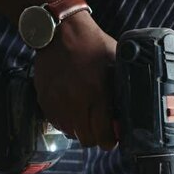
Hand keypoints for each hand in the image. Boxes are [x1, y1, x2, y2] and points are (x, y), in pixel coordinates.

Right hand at [34, 11, 116, 149]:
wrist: (61, 33)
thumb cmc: (93, 46)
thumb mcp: (116, 64)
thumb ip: (122, 90)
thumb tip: (128, 114)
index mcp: (97, 93)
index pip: (103, 136)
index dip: (110, 140)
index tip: (112, 136)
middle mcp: (75, 102)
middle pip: (87, 140)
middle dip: (96, 137)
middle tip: (100, 127)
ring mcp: (57, 103)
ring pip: (71, 134)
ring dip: (80, 129)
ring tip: (85, 115)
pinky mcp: (44, 101)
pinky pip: (57, 124)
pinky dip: (66, 121)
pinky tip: (72, 108)